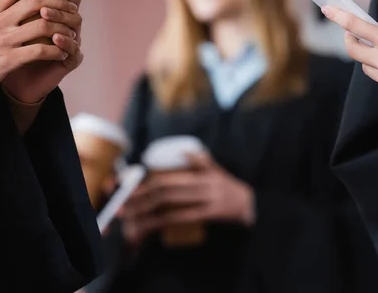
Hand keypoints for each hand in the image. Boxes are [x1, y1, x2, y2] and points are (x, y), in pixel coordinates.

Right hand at [0, 0, 73, 114]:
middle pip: (35, 1)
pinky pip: (40, 51)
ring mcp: (2, 40)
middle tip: (72, 8)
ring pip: (42, 25)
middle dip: (59, 3)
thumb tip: (11, 3)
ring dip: (62, 29)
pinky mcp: (8, 60)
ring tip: (72, 34)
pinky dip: (56, 51)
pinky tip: (62, 54)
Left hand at [121, 152, 254, 244]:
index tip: (129, 191)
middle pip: (167, 192)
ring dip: (150, 214)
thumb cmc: (230, 188)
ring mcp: (208, 200)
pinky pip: (184, 219)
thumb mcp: (217, 171)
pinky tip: (153, 226)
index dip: (147, 185)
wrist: (253, 205)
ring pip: (173, 207)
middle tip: (124, 206)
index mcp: (201, 174)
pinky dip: (166, 222)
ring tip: (132, 221)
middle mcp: (204, 185)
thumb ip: (201, 162)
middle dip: (142, 199)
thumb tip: (184, 150)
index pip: (168, 179)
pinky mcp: (212, 215)